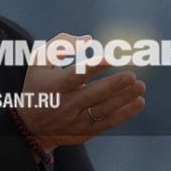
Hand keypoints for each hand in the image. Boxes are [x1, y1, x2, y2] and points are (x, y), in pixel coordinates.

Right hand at [17, 33, 146, 152]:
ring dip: (124, 99)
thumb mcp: (40, 62)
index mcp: (55, 86)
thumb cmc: (38, 85)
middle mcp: (66, 104)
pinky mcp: (85, 131)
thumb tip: (88, 39)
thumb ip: (61, 45)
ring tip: (140, 86)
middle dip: (114, 86)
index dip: (93, 67)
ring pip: (103, 111)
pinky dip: (125, 114)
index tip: (111, 58)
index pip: (75, 76)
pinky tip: (138, 102)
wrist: (30, 126)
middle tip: (132, 75)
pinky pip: (108, 123)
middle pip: (93, 95)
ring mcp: (76, 120)